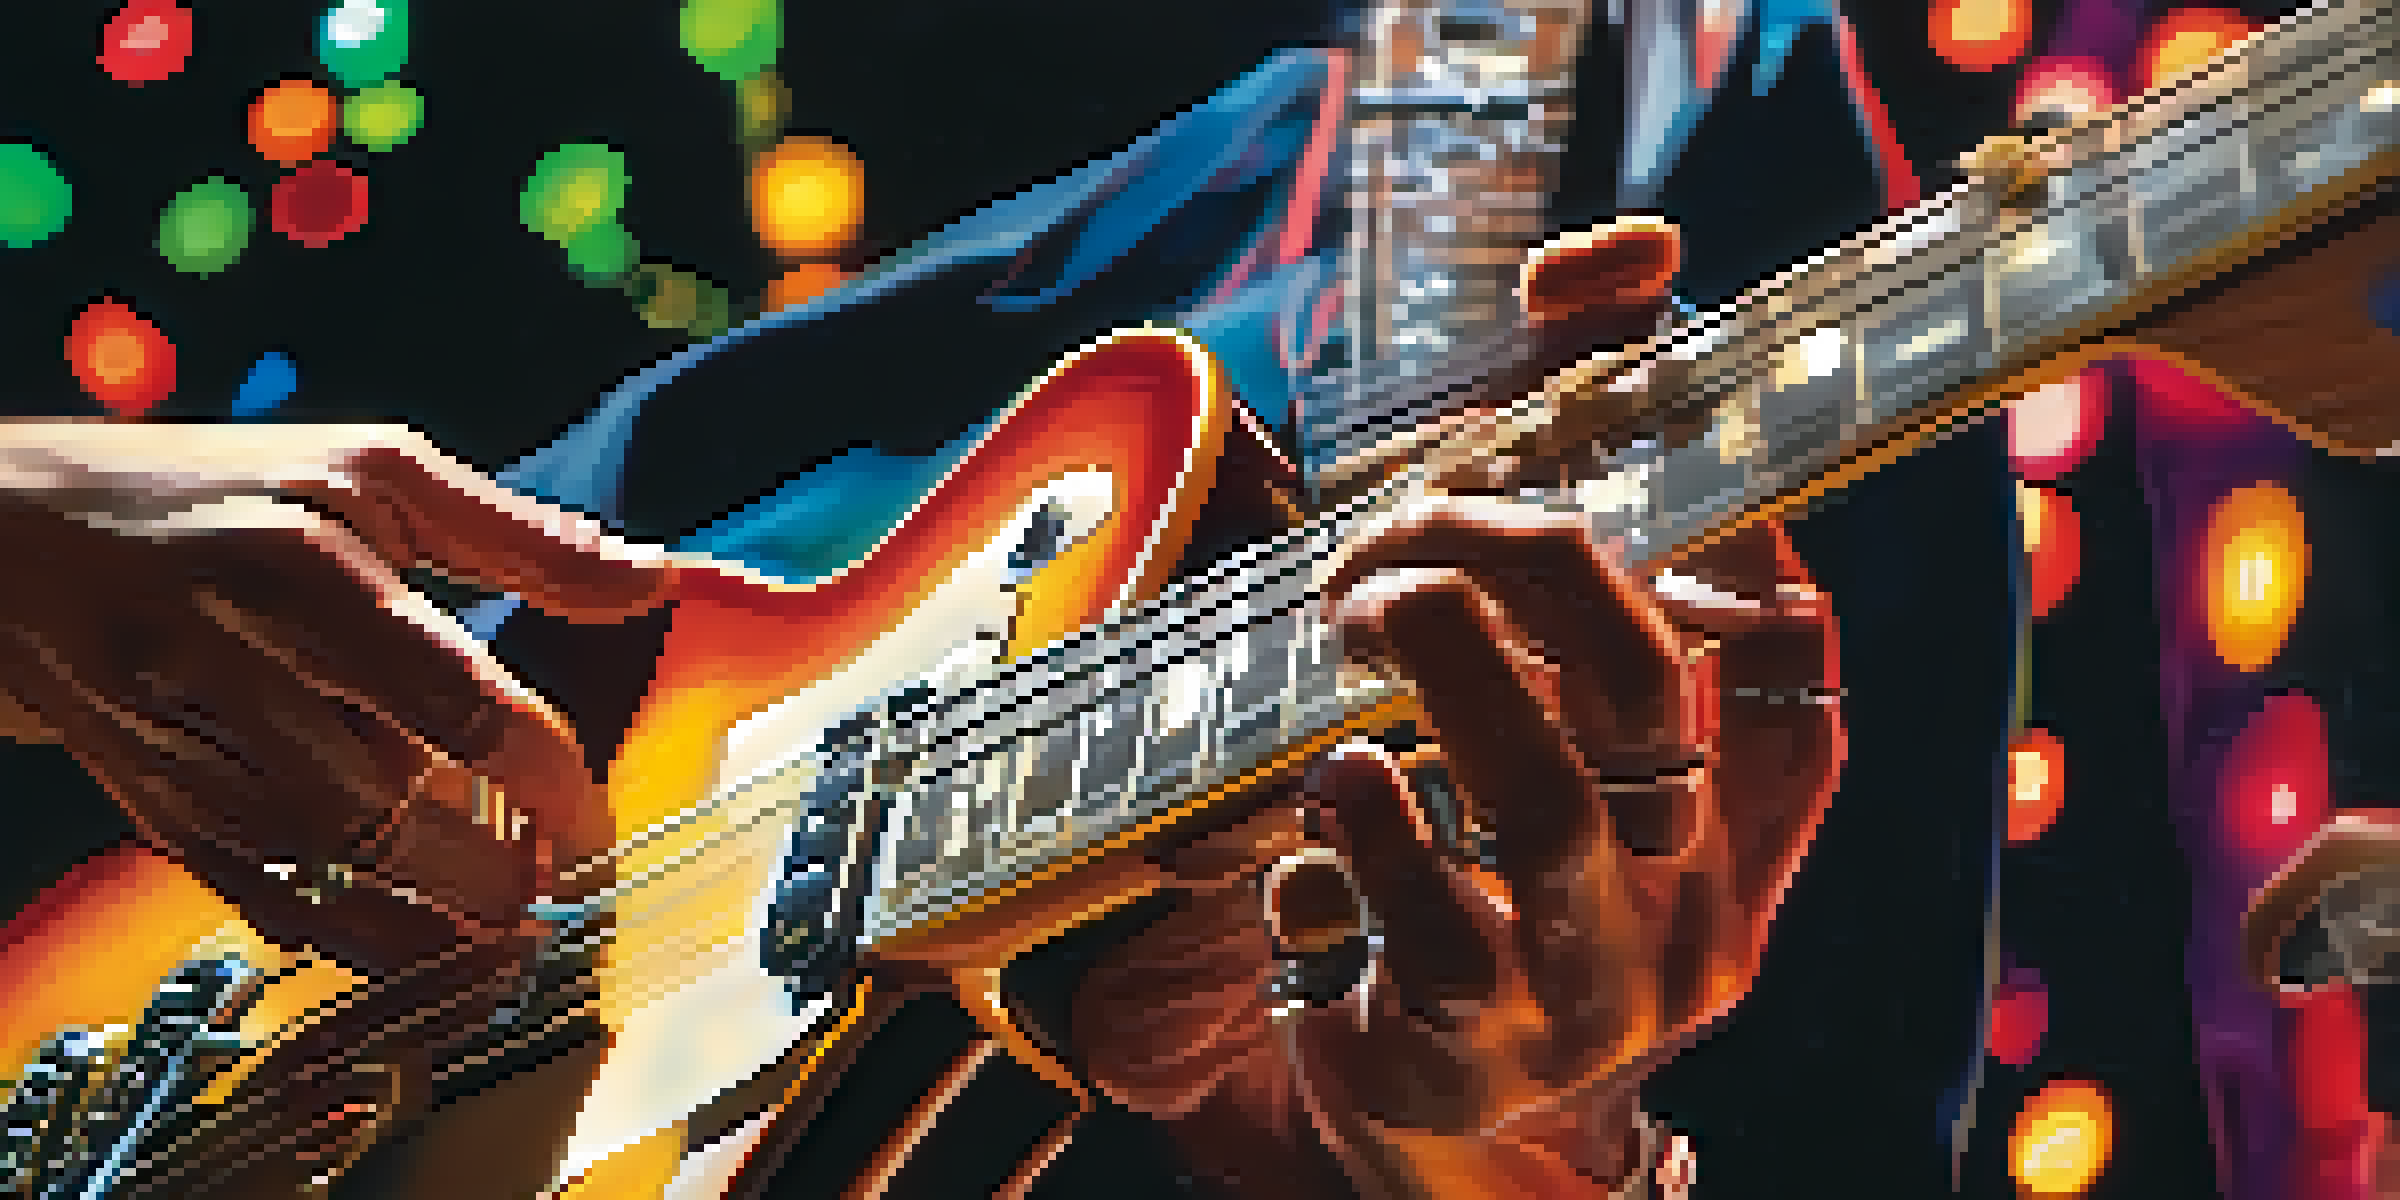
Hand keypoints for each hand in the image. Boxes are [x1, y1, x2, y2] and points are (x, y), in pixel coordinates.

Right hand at [0, 422, 674, 969]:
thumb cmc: (212, 492)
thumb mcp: (365, 473)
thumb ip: (516, 536)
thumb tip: (655, 576)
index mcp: (307, 567)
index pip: (452, 697)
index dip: (541, 776)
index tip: (596, 820)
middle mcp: (234, 658)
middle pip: (381, 803)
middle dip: (485, 868)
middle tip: (559, 890)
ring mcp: (178, 738)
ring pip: (317, 862)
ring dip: (426, 918)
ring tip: (512, 938)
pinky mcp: (145, 797)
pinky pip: (251, 891)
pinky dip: (340, 936)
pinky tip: (416, 951)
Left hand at [1069, 220, 1841, 1198]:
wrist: (1455, 1150)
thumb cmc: (1505, 931)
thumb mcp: (1572, 813)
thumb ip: (1598, 666)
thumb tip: (1626, 406)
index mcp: (1727, 855)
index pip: (1793, 701)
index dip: (1745, 565)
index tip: (1660, 452)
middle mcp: (1678, 919)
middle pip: (1651, 701)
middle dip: (1537, 568)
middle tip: (1426, 523)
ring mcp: (1573, 986)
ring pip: (1542, 795)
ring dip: (1444, 663)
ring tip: (1370, 607)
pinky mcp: (1454, 1038)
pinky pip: (1402, 900)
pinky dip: (1355, 814)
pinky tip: (1336, 780)